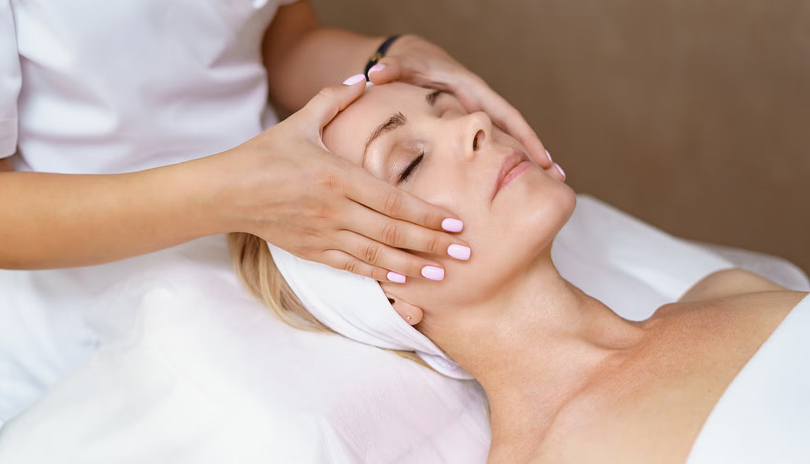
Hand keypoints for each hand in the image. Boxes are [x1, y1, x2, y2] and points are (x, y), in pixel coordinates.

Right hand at [212, 77, 469, 282]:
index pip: (393, 200)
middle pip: (393, 232)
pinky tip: (402, 280)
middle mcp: (335, 210)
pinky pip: (352, 267)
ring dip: (412, 267)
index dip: (426, 215)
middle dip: (432, 245)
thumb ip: (334, 99)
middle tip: (464, 254)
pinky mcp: (313, 251)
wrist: (227, 191)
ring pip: (376, 256)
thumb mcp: (301, 122)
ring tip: (441, 275)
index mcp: (337, 177)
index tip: (454, 223)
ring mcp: (324, 234)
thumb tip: (364, 78)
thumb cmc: (266, 154)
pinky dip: (379, 275)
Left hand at [367, 35, 560, 176]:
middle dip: (536, 153)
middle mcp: (481, 105)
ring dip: (527, 160)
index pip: (505, 116)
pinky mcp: (472, 128)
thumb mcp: (404, 66)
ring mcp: (479, 117)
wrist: (416, 62)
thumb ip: (393, 71)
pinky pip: (493, 147)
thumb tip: (376, 73)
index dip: (524, 136)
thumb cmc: (412, 65)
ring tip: (549, 186)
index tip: (542, 158)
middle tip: (558, 179)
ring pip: (506, 141)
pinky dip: (507, 162)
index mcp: (472, 92)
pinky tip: (515, 184)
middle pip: (514, 131)